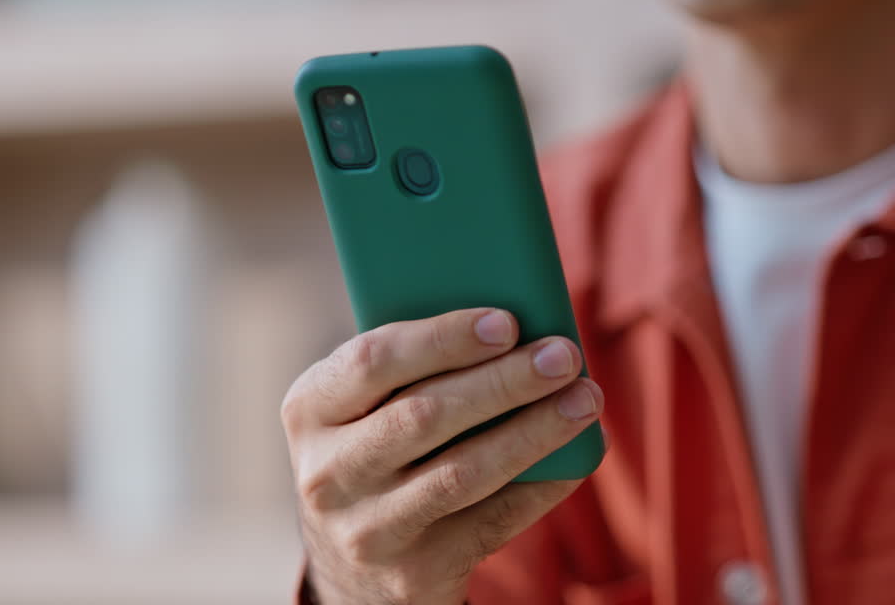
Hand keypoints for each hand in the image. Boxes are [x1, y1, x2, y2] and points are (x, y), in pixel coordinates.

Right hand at [281, 308, 604, 604]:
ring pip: (463, 472)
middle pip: (424, 416)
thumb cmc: (380, 446)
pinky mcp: (412, 573)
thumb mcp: (367, 404)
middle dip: (504, 381)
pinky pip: (492, 520)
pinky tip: (577, 453)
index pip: (373, 361)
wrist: (354, 565)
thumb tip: (516, 329)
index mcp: (309, 407)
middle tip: (564, 355)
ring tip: (585, 398)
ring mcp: (367, 528)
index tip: (506, 322)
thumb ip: (413, 365)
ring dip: (534, 431)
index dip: (442, 339)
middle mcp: (327, 471)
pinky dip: (543, 483)